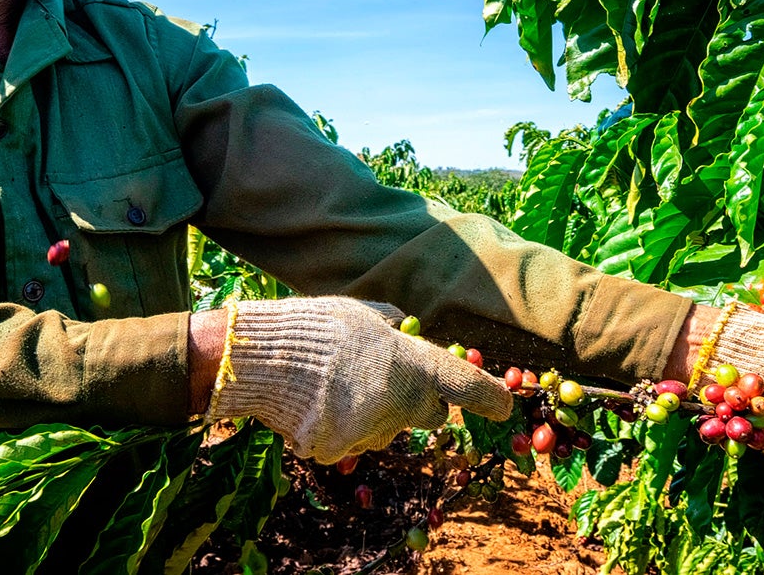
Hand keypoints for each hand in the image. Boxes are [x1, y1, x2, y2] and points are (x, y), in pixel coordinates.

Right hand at [207, 296, 511, 462]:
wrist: (258, 359)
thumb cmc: (314, 327)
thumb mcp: (362, 311)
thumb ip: (393, 324)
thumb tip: (408, 330)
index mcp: (408, 363)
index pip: (463, 384)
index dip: (489, 396)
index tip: (505, 405)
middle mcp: (397, 403)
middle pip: (429, 415)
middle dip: (419, 401)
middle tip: (385, 377)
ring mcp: (368, 432)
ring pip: (388, 429)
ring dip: (374, 412)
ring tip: (335, 383)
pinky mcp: (339, 450)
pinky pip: (354, 441)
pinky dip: (342, 426)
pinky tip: (317, 402)